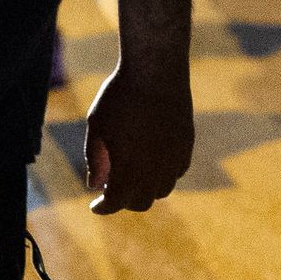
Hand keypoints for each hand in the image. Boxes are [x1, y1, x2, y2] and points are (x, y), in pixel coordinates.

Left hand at [79, 58, 193, 214]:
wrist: (155, 71)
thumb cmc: (120, 96)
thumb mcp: (97, 126)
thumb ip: (94, 158)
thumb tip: (93, 184)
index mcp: (128, 169)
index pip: (115, 202)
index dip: (103, 208)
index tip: (95, 205)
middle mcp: (155, 171)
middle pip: (141, 203)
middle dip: (124, 202)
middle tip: (112, 190)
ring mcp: (174, 159)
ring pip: (162, 190)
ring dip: (146, 190)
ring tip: (132, 177)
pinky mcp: (187, 145)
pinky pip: (177, 172)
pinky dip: (163, 175)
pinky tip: (152, 163)